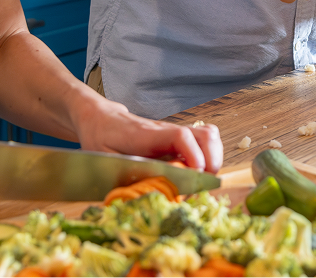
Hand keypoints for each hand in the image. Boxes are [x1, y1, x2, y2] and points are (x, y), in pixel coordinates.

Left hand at [74, 100, 222, 172]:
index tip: (196, 175)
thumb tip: (150, 196)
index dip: (193, 155)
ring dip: (214, 159)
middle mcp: (166, 131)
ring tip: (203, 181)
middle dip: (212, 161)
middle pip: (205, 134)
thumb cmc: (101, 140)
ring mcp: (175, 133)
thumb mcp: (104, 161)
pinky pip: (204, 141)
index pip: (179, 136)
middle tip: (201, 186)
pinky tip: (198, 173)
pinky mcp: (178, 138)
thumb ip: (127, 177)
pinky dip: (210, 157)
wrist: (101, 119)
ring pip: (208, 136)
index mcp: (146, 136)